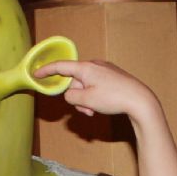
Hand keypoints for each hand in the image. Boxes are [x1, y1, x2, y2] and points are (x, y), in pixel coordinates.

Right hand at [33, 59, 161, 124]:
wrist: (140, 100)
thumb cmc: (113, 98)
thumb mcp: (86, 100)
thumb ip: (71, 96)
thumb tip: (71, 94)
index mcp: (85, 68)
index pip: (61, 66)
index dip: (46, 70)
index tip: (36, 74)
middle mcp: (94, 65)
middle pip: (74, 81)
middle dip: (76, 97)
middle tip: (86, 110)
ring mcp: (104, 70)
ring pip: (85, 85)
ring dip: (85, 100)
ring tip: (95, 110)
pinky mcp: (112, 76)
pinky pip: (95, 85)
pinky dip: (94, 97)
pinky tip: (103, 105)